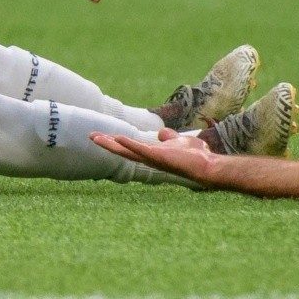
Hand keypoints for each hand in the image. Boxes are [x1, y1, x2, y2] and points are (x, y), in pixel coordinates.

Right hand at [90, 128, 216, 185]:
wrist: (207, 165)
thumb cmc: (195, 157)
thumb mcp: (179, 141)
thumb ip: (170, 138)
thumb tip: (162, 133)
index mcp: (152, 153)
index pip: (130, 147)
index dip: (117, 142)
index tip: (103, 136)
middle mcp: (148, 158)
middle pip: (123, 150)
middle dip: (107, 143)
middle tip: (91, 136)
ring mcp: (152, 158)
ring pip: (127, 151)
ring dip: (111, 144)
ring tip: (95, 137)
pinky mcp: (158, 157)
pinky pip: (140, 150)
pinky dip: (129, 144)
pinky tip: (117, 138)